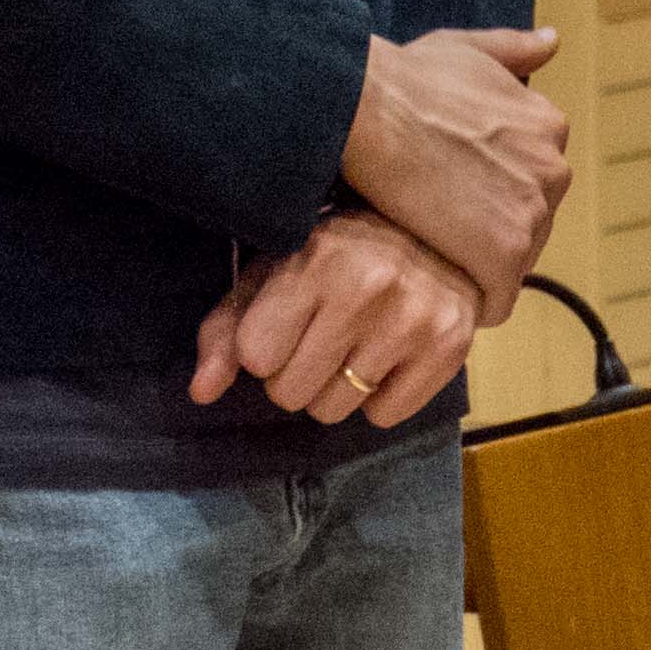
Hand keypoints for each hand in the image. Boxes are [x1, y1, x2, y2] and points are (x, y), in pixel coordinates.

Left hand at [189, 209, 483, 427]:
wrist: (441, 233)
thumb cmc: (340, 254)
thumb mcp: (274, 272)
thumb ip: (227, 328)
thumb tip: (201, 392)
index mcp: (316, 261)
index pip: (255, 356)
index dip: (263, 349)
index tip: (285, 325)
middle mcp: (367, 288)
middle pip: (290, 393)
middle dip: (296, 374)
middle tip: (321, 339)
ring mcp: (413, 320)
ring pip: (334, 411)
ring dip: (335, 390)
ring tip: (354, 348)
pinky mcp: (450, 347)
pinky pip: (384, 416)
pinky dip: (381, 397)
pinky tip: (390, 358)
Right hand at [345, 27, 566, 317]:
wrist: (366, 111)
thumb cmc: (403, 80)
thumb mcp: (466, 49)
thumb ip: (513, 50)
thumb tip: (552, 40)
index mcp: (548, 125)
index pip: (533, 183)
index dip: (491, 197)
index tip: (452, 202)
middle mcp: (554, 168)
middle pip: (529, 224)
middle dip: (490, 235)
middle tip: (436, 235)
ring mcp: (534, 211)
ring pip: (514, 263)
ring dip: (478, 268)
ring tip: (433, 262)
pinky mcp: (506, 252)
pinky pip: (498, 298)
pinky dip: (473, 303)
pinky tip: (441, 295)